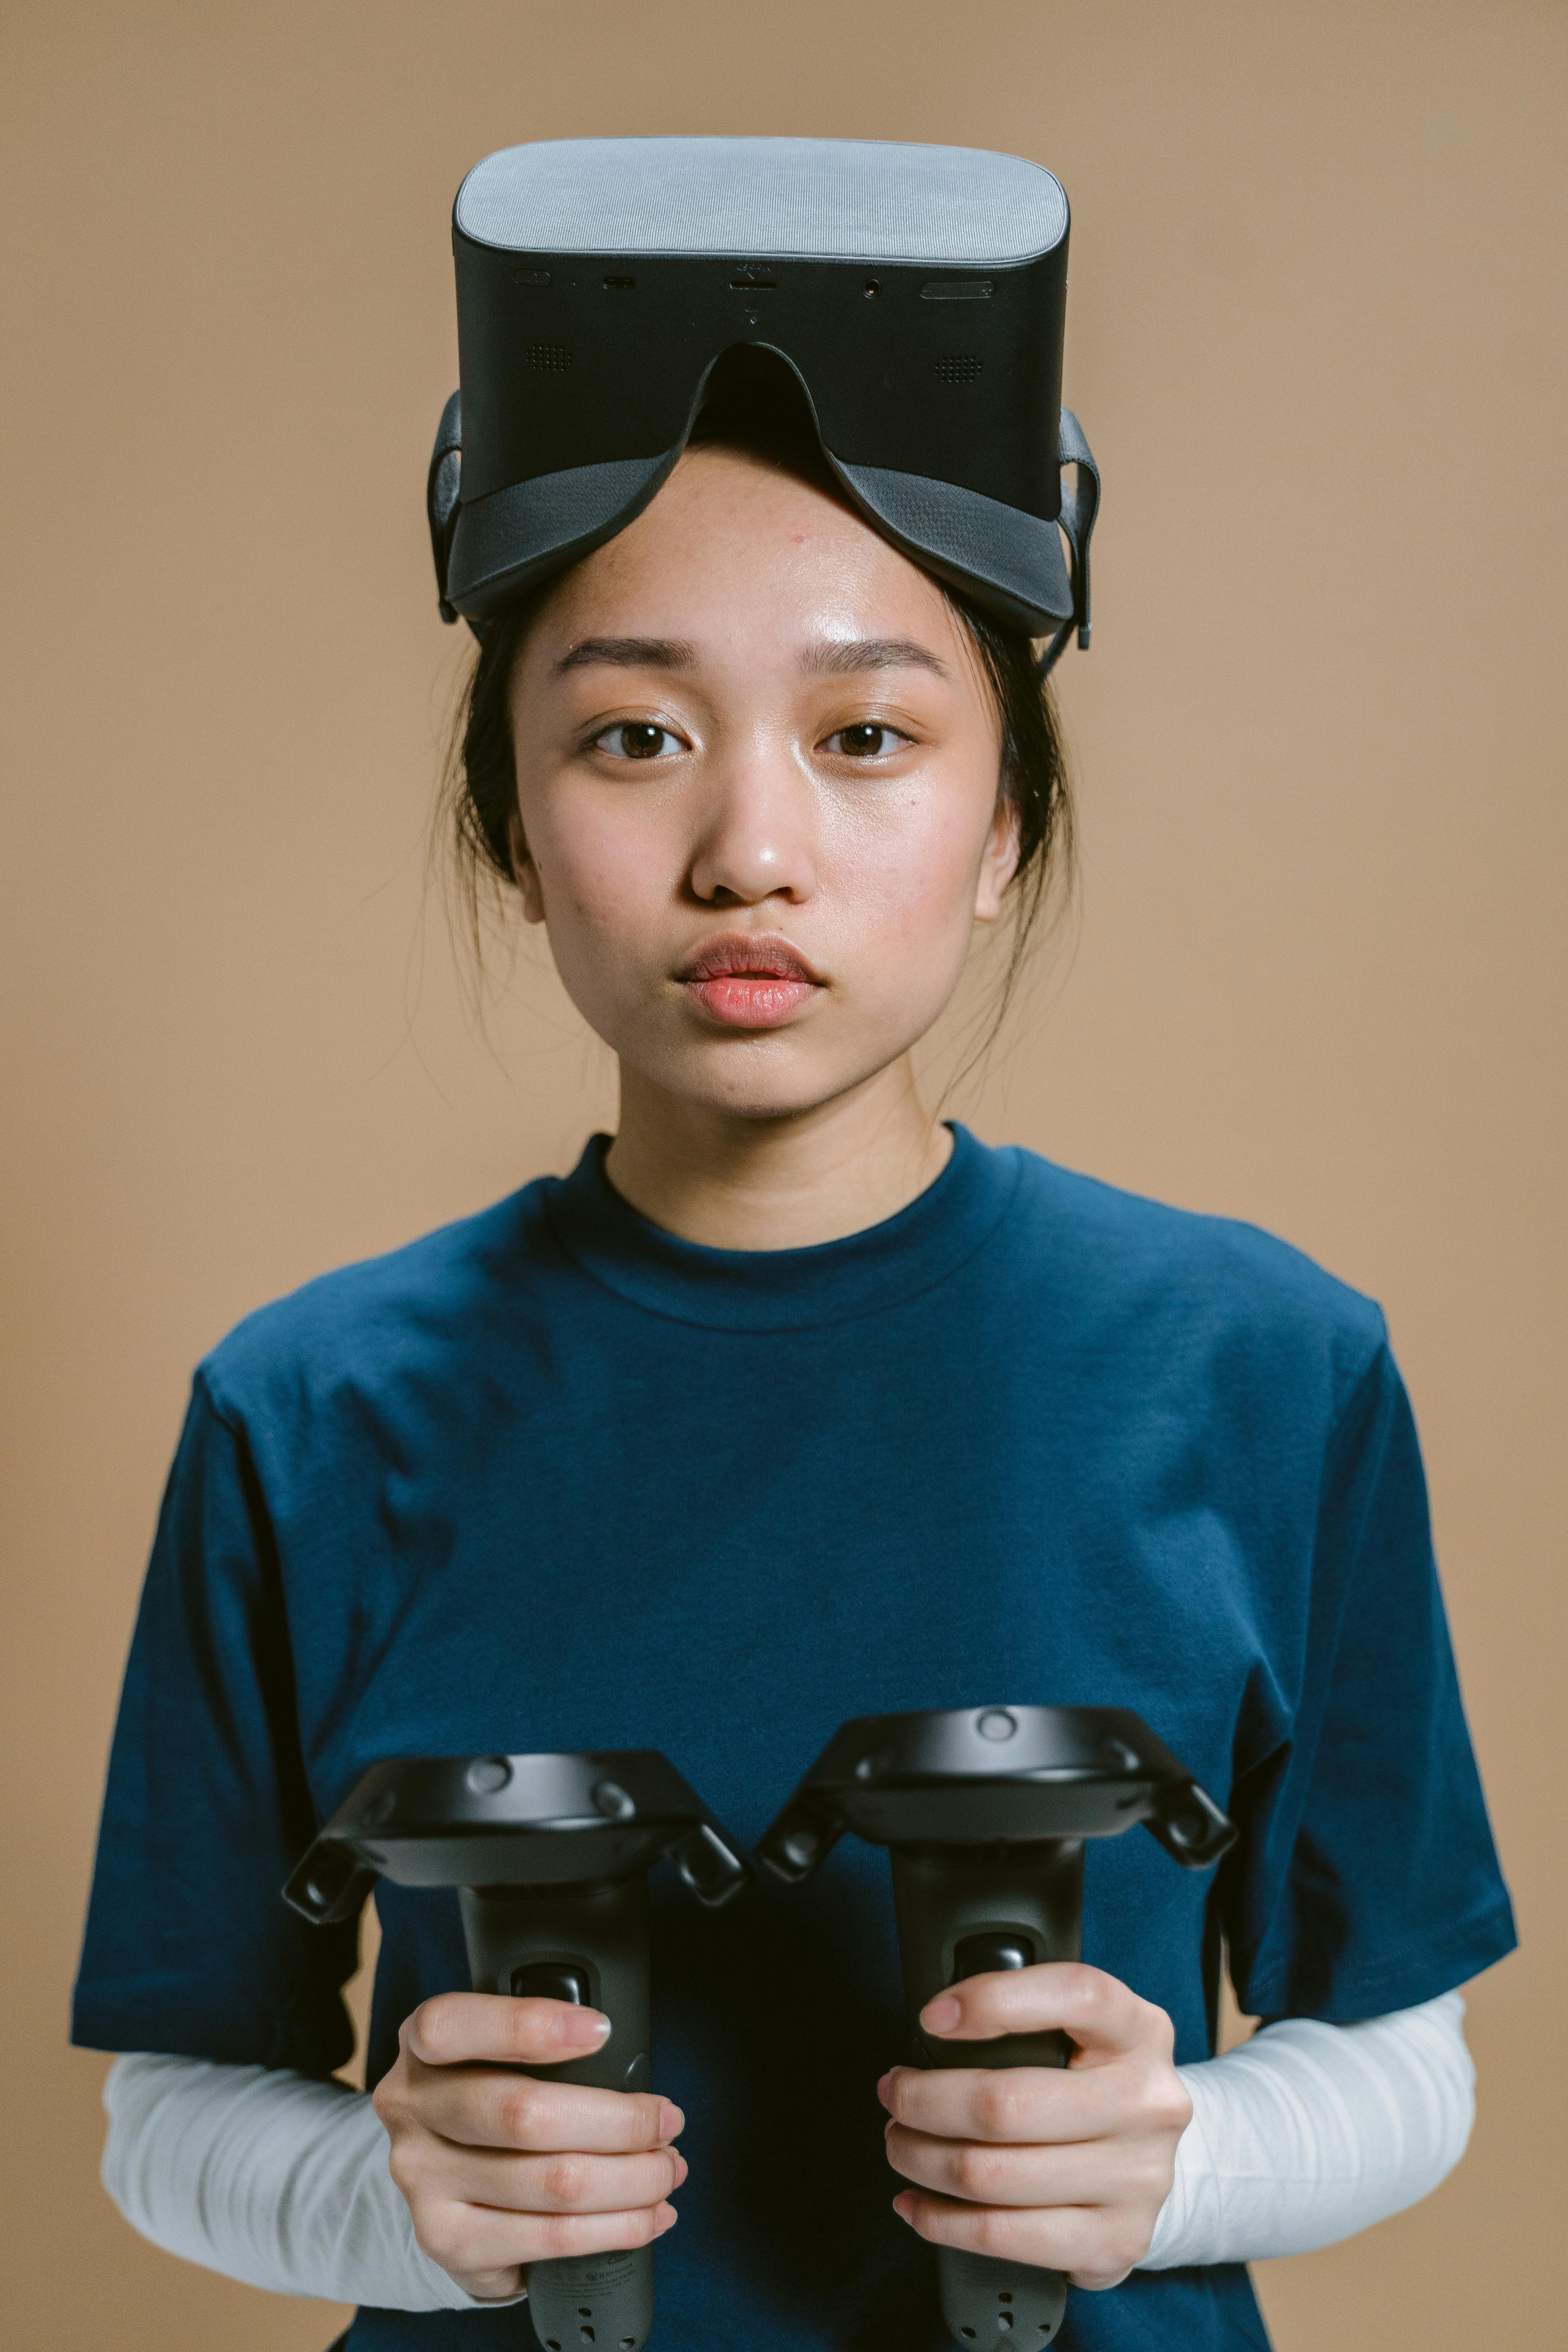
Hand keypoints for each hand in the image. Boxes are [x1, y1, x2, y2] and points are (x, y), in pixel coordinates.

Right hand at [372, 1993, 683, 2301]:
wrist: (446, 2187)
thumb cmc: (494, 2101)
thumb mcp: (495, 2055)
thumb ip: (541, 2045)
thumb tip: (630, 2064)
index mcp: (423, 2047)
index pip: (452, 2028)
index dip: (527, 2025)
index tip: (601, 2031)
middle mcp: (412, 2110)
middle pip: (523, 2114)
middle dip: (619, 2120)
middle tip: (668, 2120)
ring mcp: (423, 2180)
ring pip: (550, 2183)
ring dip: (631, 2179)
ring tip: (668, 2170)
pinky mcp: (447, 2242)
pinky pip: (549, 2238)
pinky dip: (616, 2228)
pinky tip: (649, 2217)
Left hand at [878, 1962, 1190, 2289]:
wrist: (1148, 2162)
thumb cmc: (1090, 2084)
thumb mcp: (1082, 2031)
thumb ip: (1026, 2021)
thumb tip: (933, 2028)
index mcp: (1139, 2032)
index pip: (1075, 1994)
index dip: (995, 1999)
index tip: (931, 2018)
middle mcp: (1149, 2103)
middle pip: (1007, 2103)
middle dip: (924, 2101)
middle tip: (894, 2095)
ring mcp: (1138, 2179)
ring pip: (992, 2175)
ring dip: (922, 2160)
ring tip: (901, 2144)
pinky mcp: (1115, 2242)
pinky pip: (1003, 2235)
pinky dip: (942, 2221)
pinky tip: (917, 2204)